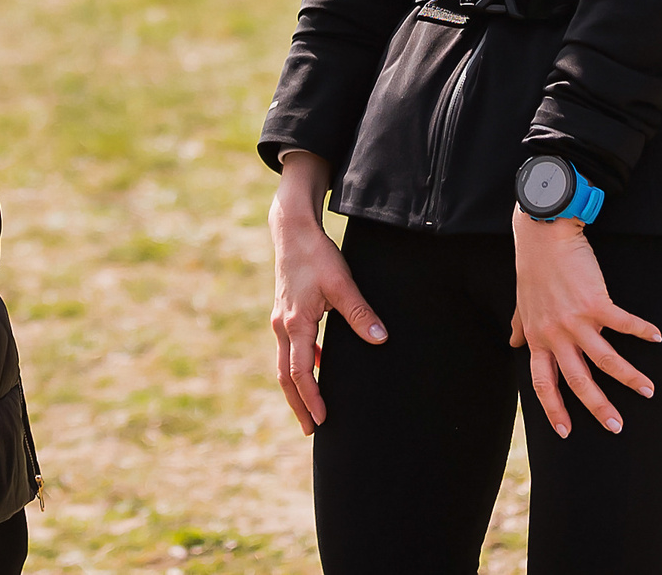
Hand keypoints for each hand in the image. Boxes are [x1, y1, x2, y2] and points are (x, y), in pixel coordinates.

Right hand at [269, 151, 384, 434]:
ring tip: (311, 408)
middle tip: (311, 430)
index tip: (322, 420)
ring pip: (284, 363)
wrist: (291, 231)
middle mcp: (283, 326)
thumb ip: (361, 313)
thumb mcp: (342, 283)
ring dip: (297, 388)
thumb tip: (381, 339)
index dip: (311, 398)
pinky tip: (319, 365)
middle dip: (298, 405)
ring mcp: (280, 320)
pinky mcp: (284, 312)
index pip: (301, 372)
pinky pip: (290, 348)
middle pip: (286, 376)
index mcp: (295, 324)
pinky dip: (300, 364)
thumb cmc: (317, 255)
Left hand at [508, 211, 659, 438]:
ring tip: (648, 391)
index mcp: (538, 338)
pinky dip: (642, 331)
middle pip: (578, 381)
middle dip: (598, 407)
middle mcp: (556, 334)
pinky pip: (623, 323)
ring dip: (629, 378)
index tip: (565, 432)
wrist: (544, 234)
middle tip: (616, 427)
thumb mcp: (521, 302)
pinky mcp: (596, 302)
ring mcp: (576, 320)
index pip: (543, 383)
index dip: (554, 409)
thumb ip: (520, 326)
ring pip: (605, 360)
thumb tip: (513, 344)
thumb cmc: (533, 267)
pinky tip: (658, 337)